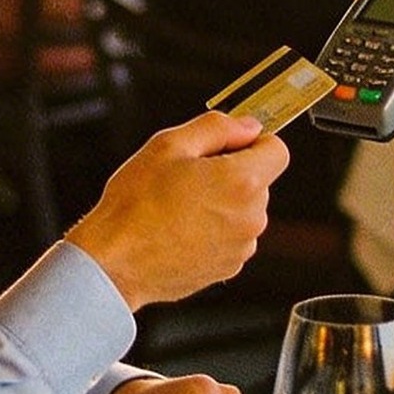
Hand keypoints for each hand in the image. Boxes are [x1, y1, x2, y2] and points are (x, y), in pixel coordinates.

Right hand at [66, 110, 287, 310]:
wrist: (115, 262)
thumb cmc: (135, 206)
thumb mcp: (169, 145)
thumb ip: (217, 128)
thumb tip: (247, 126)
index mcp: (242, 181)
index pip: (277, 150)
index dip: (253, 142)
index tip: (230, 145)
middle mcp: (250, 217)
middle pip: (258, 181)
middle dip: (231, 173)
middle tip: (187, 176)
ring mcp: (241, 246)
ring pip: (243, 210)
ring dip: (221, 203)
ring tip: (178, 207)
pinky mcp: (228, 267)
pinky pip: (230, 236)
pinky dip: (213, 230)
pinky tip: (180, 229)